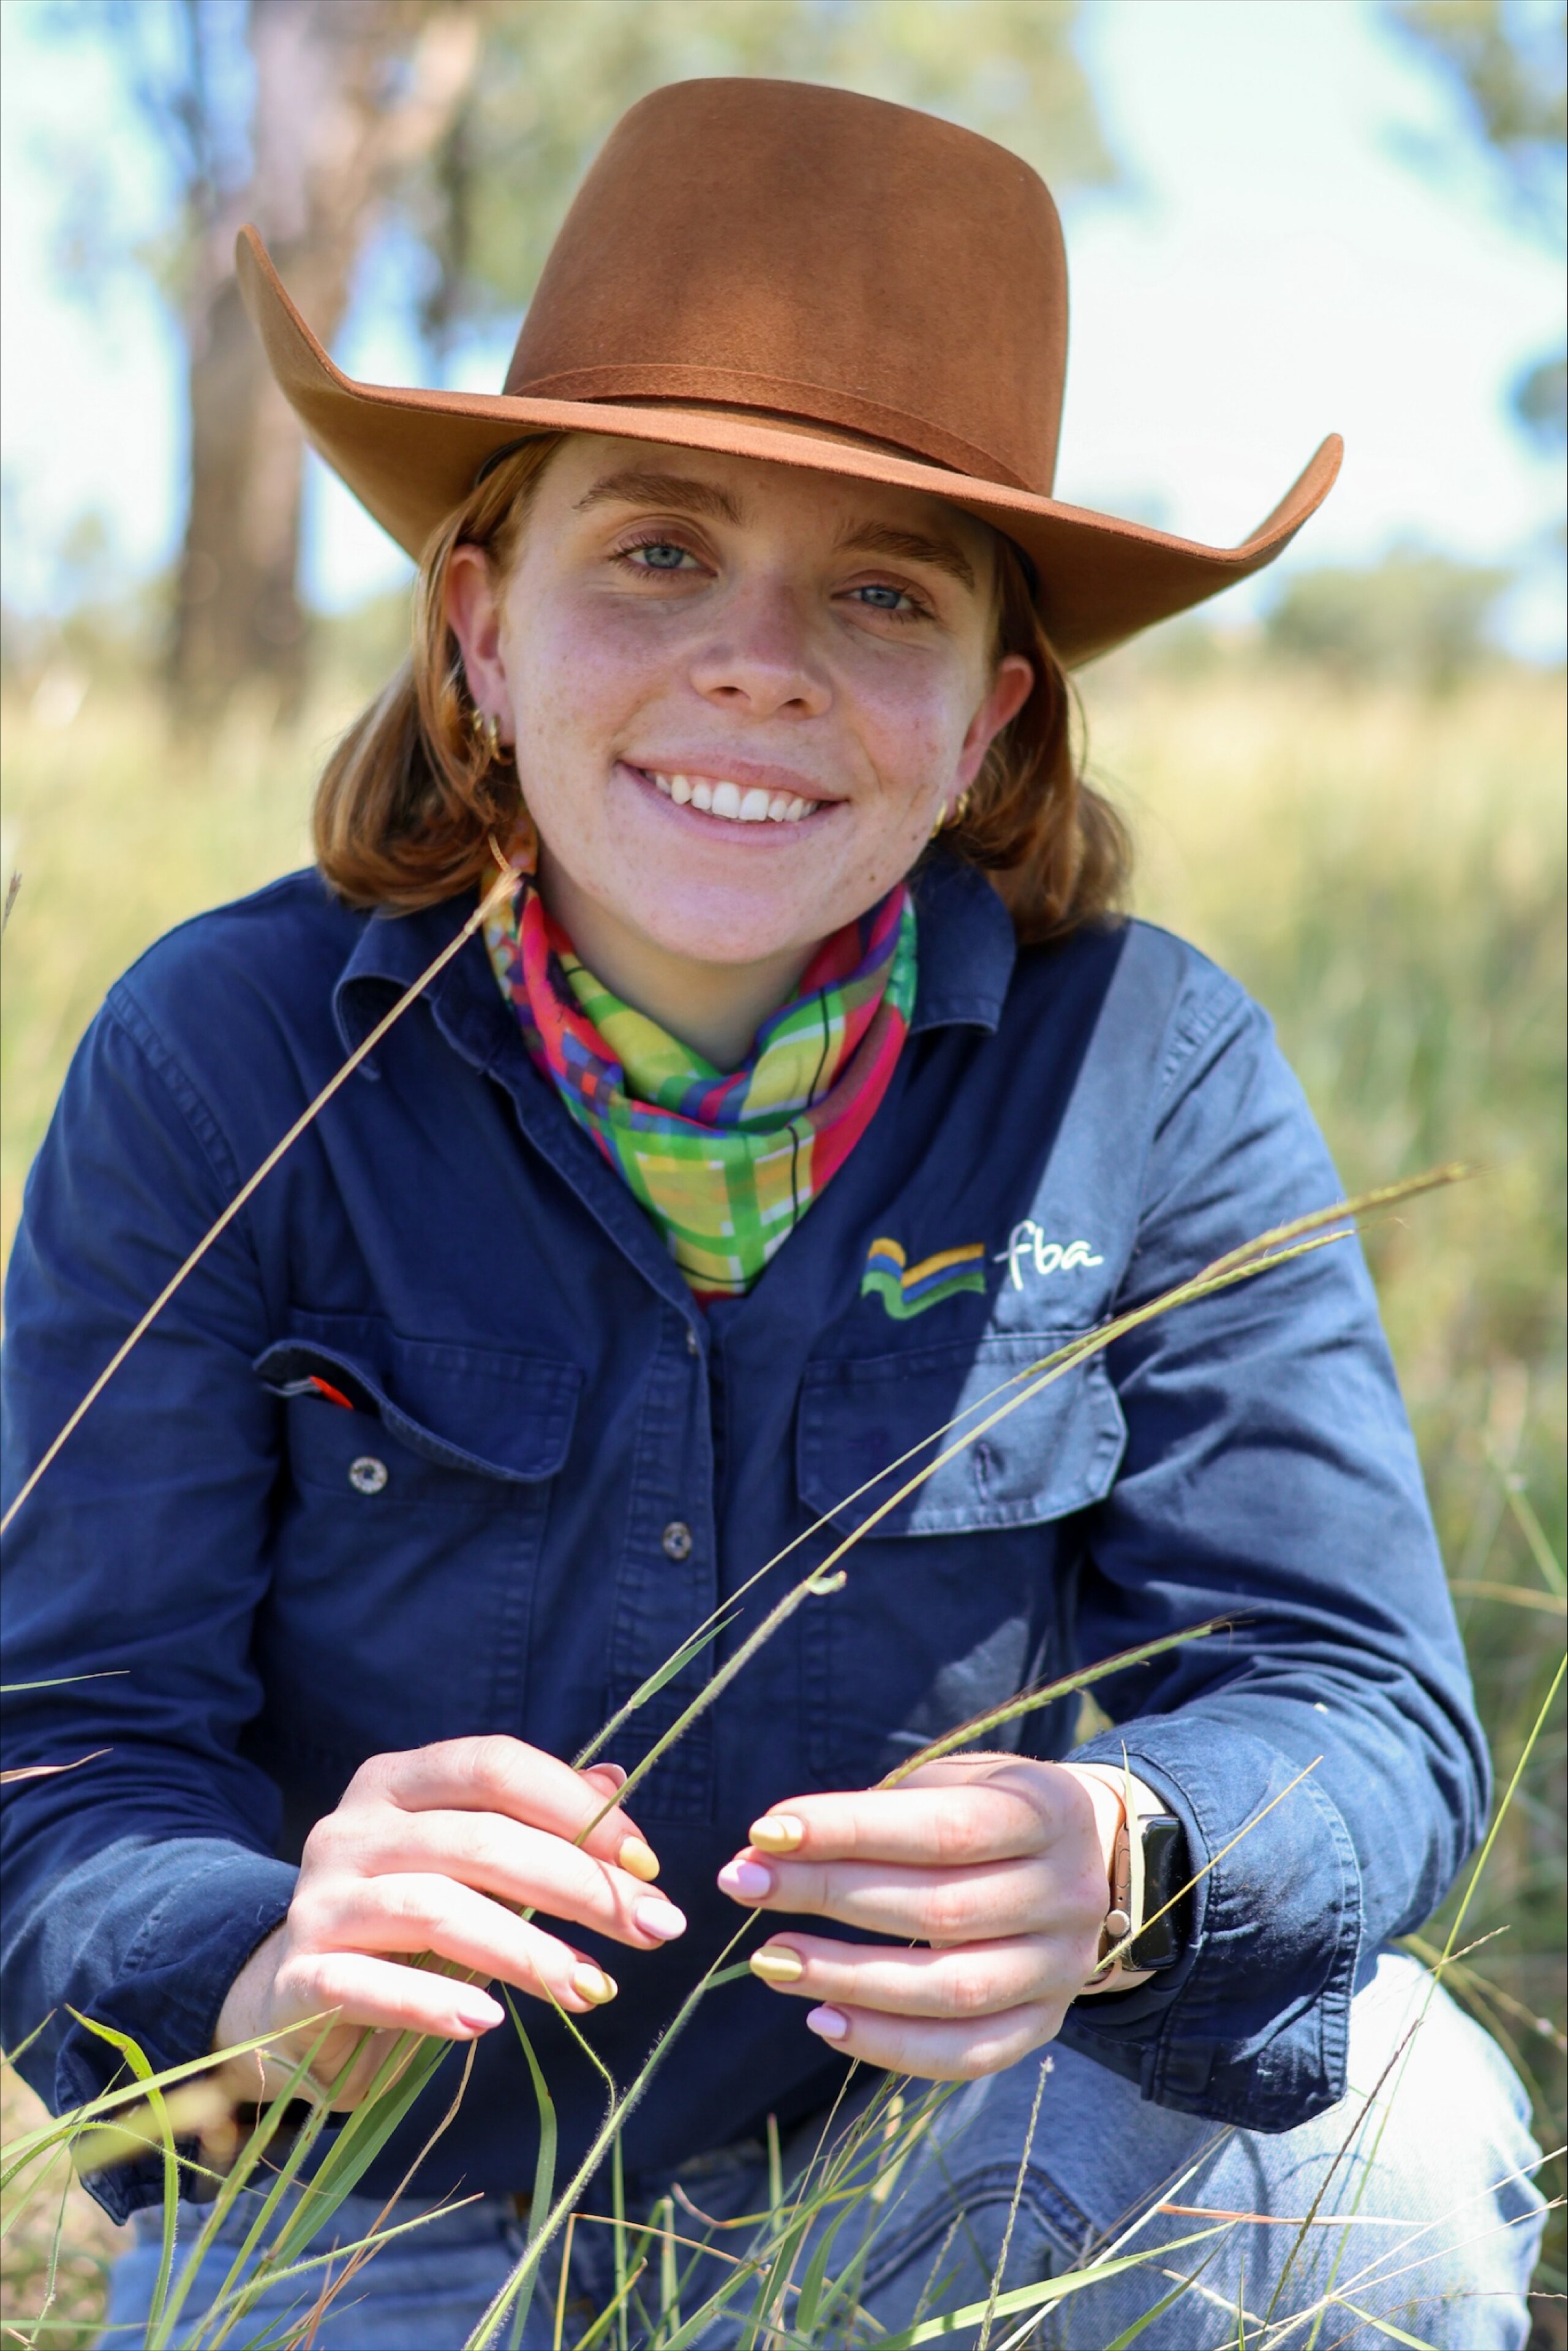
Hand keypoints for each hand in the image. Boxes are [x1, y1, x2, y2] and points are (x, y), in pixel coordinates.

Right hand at [213, 1736, 685, 2107]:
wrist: (282, 2002)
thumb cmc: (400, 1928)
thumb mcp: (467, 1867)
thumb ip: (533, 1824)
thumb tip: (616, 1781)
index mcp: (396, 1781)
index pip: (495, 1767)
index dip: (577, 1809)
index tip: (648, 1862)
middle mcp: (352, 1828)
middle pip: (480, 1840)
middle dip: (579, 1885)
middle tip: (654, 1928)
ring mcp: (319, 1901)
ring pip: (435, 1909)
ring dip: (526, 1951)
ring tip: (592, 1988)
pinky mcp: (299, 1976)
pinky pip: (369, 1984)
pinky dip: (431, 2003)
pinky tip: (485, 2024)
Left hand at [716, 1756, 1153, 2080]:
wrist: (1093, 1859)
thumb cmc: (991, 1810)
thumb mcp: (953, 1782)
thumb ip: (874, 1814)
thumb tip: (768, 1850)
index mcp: (1047, 1812)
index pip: (942, 1829)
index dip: (850, 1831)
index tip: (765, 1831)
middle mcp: (1067, 1894)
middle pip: (941, 1908)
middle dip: (828, 1895)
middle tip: (742, 1884)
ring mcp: (1064, 1969)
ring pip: (952, 1990)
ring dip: (849, 1979)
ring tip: (770, 1961)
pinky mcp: (1045, 2024)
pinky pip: (968, 2054)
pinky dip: (892, 2047)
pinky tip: (824, 2022)